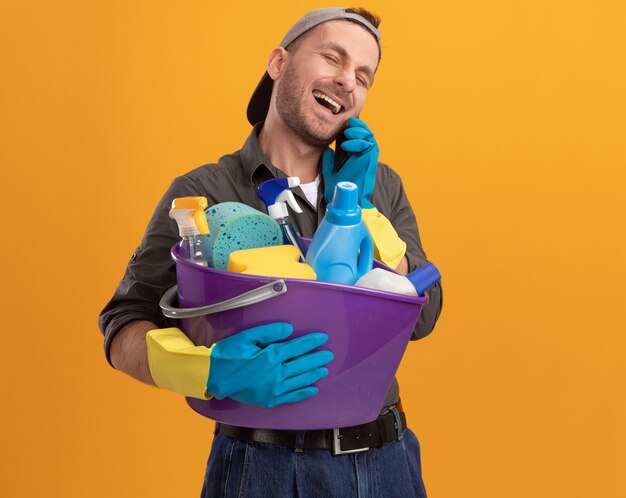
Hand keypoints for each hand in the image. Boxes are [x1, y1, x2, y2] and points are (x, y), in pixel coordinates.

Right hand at [206, 323, 332, 407]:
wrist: (212, 377)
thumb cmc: (228, 354)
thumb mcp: (246, 337)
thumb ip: (269, 332)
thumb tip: (289, 329)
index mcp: (270, 356)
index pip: (297, 347)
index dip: (311, 342)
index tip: (322, 337)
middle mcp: (275, 373)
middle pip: (302, 364)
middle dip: (317, 358)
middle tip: (328, 355)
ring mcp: (273, 389)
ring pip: (299, 380)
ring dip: (313, 374)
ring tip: (324, 369)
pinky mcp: (269, 399)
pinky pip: (291, 396)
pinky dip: (303, 393)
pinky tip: (312, 389)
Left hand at [322, 117, 378, 208]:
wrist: (348, 199)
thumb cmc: (340, 188)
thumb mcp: (330, 171)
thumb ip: (328, 160)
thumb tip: (325, 149)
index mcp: (354, 154)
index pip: (356, 134)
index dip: (350, 127)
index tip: (338, 125)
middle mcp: (362, 153)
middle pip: (364, 131)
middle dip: (356, 125)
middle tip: (344, 126)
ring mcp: (368, 155)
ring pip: (368, 135)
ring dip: (357, 131)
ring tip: (346, 134)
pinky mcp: (371, 159)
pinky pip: (368, 144)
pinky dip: (357, 142)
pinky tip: (346, 145)